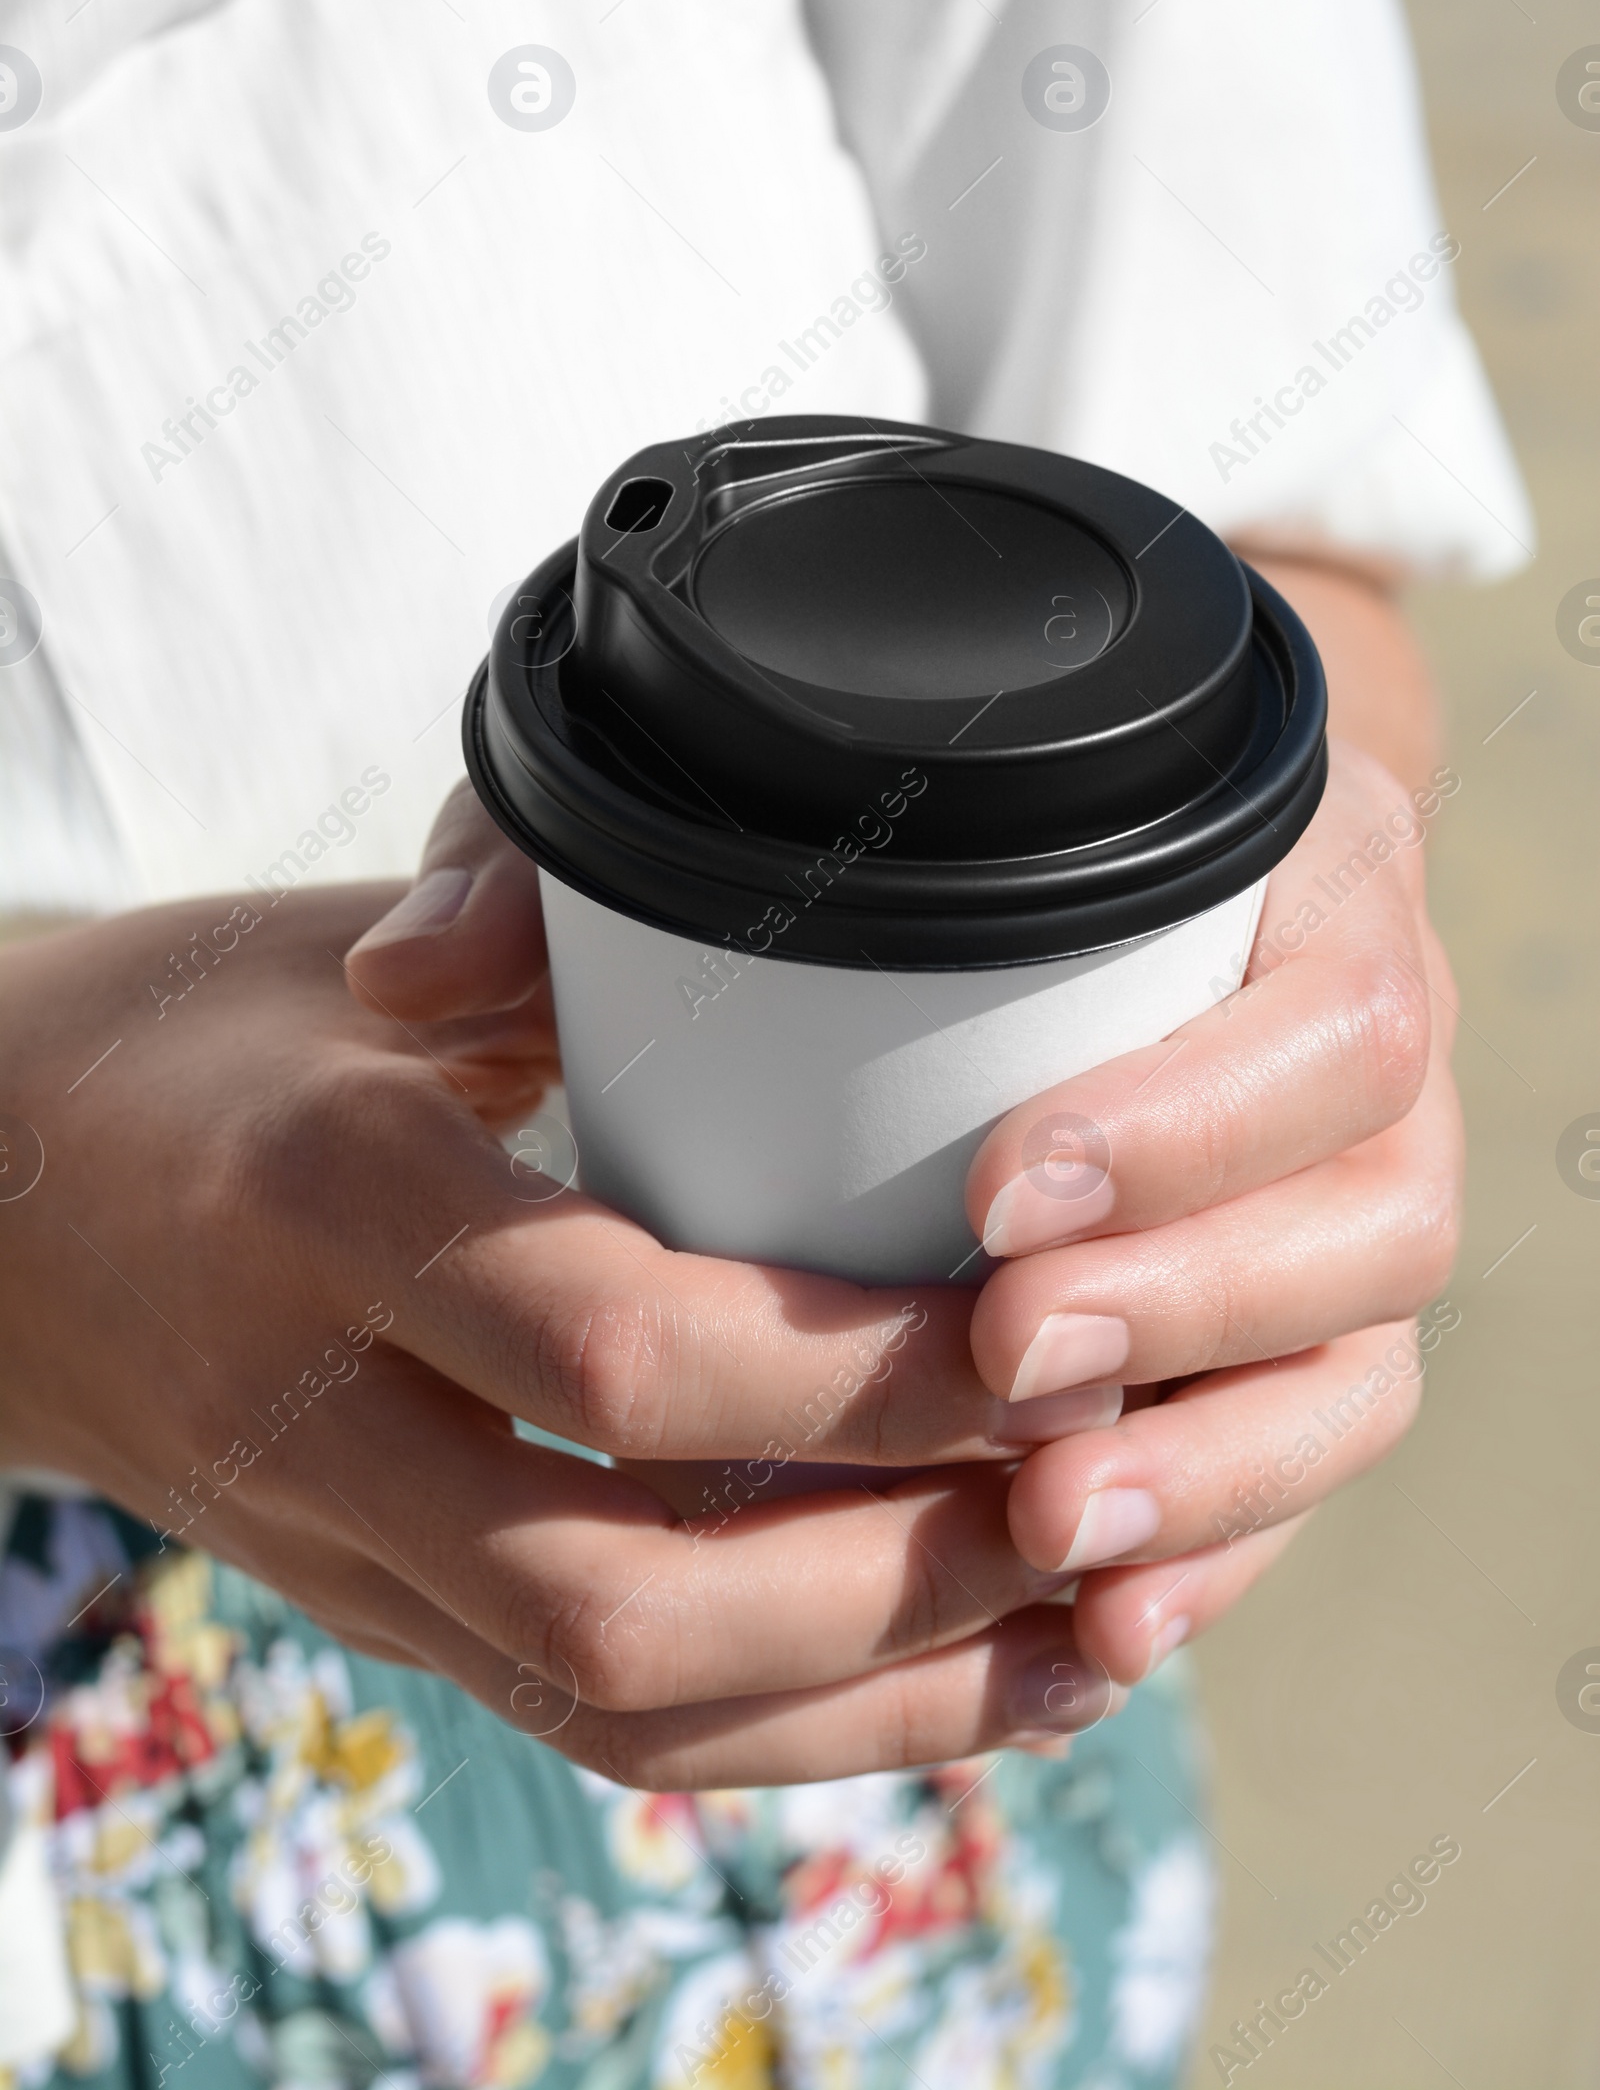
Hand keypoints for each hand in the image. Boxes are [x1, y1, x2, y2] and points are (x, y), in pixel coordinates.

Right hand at [0, 873, 1129, 1788]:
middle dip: (896, 1573)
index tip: (1049, 1331)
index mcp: (325, 1199)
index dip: (861, 1371)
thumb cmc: (194, 1039)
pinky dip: (792, 1734)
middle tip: (1099, 1490)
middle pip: (619, 1595)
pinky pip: (585, 1727)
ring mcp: (334, 1545)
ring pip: (612, 1708)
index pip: (612, 1341)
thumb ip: (527, 918)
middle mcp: (315, 1411)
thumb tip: (761, 928)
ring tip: (1086, 1630)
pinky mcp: (374, 1611)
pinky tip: (955, 1686)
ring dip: (873, 1699)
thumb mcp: (343, 938)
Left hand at [963, 736, 1461, 1681]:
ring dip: (1209, 1467)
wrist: (1184, 880)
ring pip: (1362, 1369)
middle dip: (1188, 1307)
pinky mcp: (1319, 1340)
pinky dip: (1212, 1551)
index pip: (1342, 1026)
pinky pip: (1304, 1464)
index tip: (1002, 1191)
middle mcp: (1380, 1076)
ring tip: (1050, 1519)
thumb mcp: (1014, 794)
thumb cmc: (1048, 829)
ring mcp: (1366, 1214)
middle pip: (1380, 1223)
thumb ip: (872, 849)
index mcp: (1335, 908)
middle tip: (1010, 1352)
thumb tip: (577, 919)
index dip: (1192, 1130)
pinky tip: (1103, 1625)